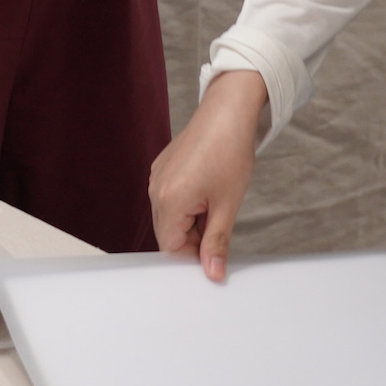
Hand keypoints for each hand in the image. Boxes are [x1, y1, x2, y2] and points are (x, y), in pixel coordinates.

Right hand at [148, 69, 265, 280]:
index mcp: (169, 201)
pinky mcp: (162, 167)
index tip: (215, 250)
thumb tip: (213, 273)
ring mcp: (157, 177)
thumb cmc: (230, 153)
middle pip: (167, 233)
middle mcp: (155, 189)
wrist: (228, 112)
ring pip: (170, 216)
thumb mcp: (227, 205)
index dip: (194, 255)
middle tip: (220, 223)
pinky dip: (187, 203)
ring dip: (192, 220)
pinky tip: (208, 189)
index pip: (171, 248)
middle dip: (193, 237)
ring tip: (216, 202)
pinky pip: (170, 198)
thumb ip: (216, 243)